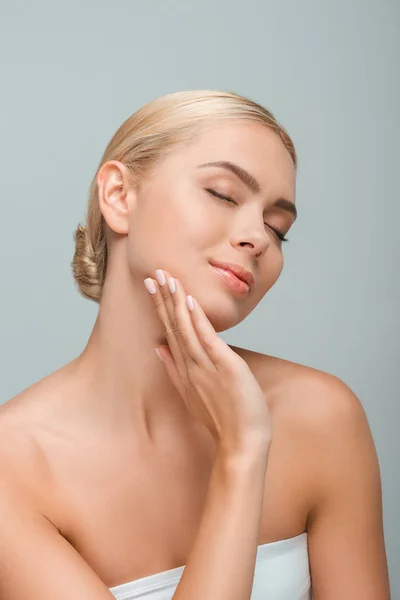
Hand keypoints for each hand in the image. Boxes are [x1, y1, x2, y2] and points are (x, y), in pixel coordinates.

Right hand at [144, 269, 271, 454]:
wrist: (241, 444)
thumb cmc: (221, 419)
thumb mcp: (192, 392)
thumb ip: (174, 368)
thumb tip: (159, 347)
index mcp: (184, 369)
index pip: (170, 332)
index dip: (161, 308)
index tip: (152, 287)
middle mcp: (190, 366)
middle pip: (174, 327)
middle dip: (163, 299)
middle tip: (153, 274)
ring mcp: (205, 367)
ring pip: (186, 329)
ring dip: (176, 303)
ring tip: (167, 279)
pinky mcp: (224, 368)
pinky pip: (207, 340)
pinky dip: (198, 320)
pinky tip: (190, 301)